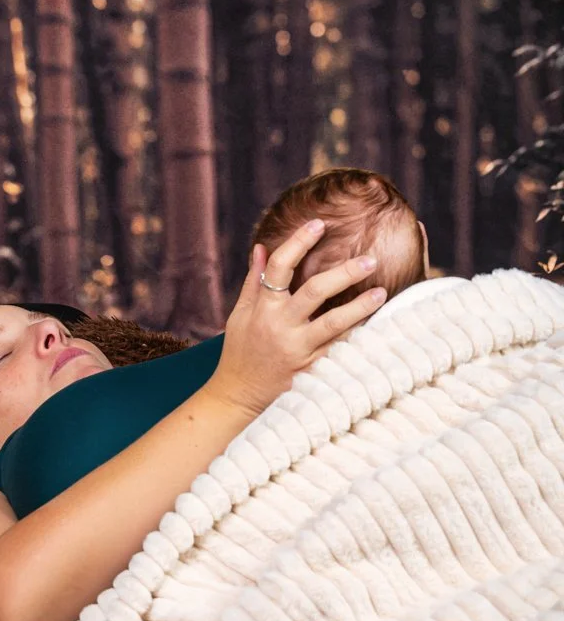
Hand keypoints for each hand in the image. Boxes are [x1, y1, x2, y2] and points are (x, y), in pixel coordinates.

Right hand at [209, 220, 386, 421]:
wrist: (239, 397)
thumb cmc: (240, 351)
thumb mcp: (240, 314)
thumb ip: (253, 281)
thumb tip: (262, 247)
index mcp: (263, 308)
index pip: (280, 267)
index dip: (298, 242)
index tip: (319, 224)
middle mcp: (281, 326)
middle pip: (315, 291)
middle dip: (343, 273)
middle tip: (369, 260)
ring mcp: (299, 350)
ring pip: (334, 324)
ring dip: (360, 307)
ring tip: (382, 292)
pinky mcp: (313, 370)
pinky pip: (340, 350)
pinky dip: (359, 338)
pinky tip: (380, 327)